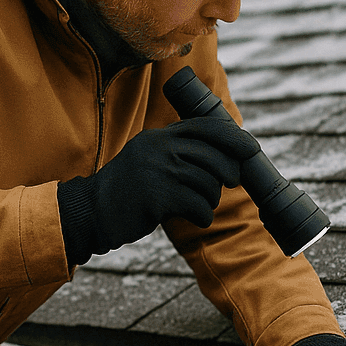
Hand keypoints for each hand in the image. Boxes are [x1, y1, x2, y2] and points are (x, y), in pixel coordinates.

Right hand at [58, 117, 259, 263]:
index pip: (205, 127)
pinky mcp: (158, 197)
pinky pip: (199, 205)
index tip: (252, 149)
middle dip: (228, 173)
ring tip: (198, 205)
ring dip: (210, 200)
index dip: (234, 137)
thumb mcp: (149, 158)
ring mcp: (158, 171)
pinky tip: (194, 218)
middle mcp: (159, 148)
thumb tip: (226, 157)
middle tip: (228, 184)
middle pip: (214, 157)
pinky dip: (203, 215)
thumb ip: (178, 152)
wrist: (93, 211)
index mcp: (159, 136)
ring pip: (209, 184)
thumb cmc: (128, 190)